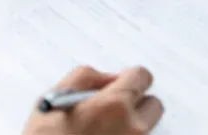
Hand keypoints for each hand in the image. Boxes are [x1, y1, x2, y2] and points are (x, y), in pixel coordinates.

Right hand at [23, 66, 163, 134]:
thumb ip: (87, 77)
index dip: (130, 78)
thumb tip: (109, 78)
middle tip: (113, 109)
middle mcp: (132, 128)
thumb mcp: (53, 98)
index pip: (143, 77)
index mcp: (115, 104)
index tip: (120, 84)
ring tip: (103, 130)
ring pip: (145, 128)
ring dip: (131, 125)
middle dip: (137, 103)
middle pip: (154, 105)